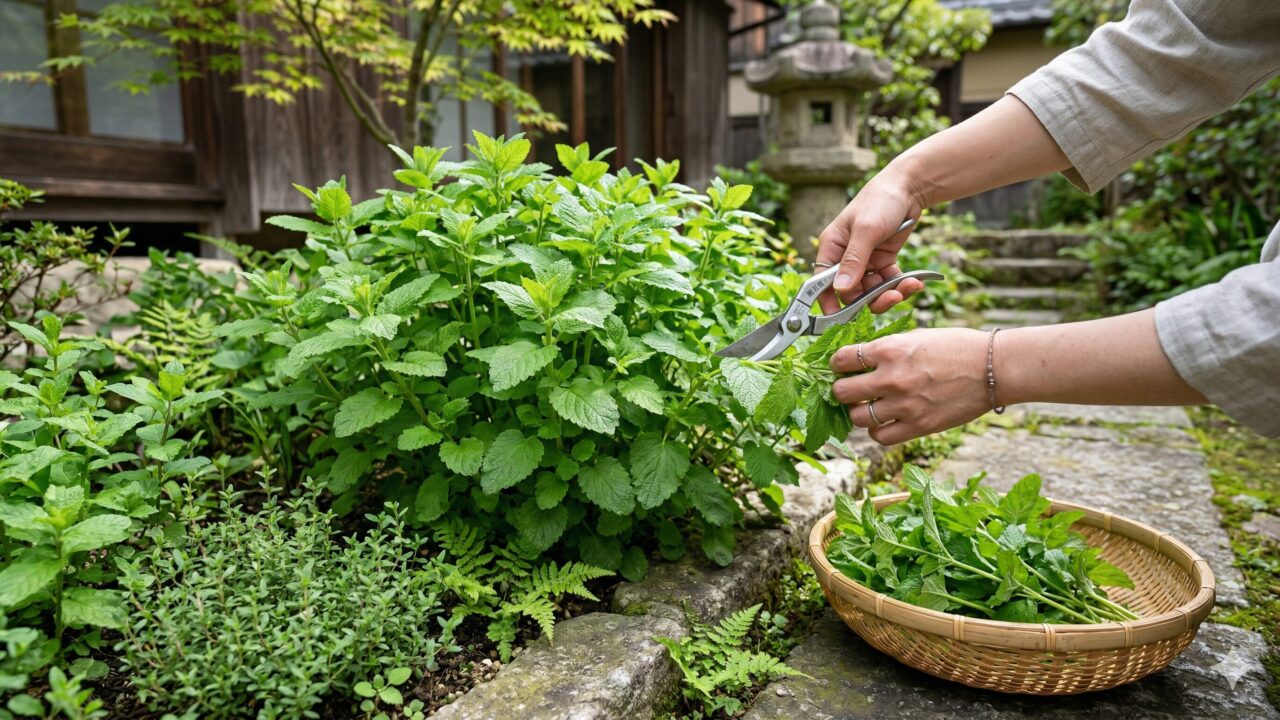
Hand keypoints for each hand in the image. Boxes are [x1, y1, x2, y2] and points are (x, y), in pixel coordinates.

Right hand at [815, 167, 926, 314]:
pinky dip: (901, 285)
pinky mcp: (884, 261)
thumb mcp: (866, 230)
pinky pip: (889, 282)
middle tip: (890, 299)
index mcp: (832, 248)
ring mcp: (866, 261)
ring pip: (872, 290)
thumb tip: (841, 290)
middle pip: (851, 292)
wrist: (909, 187)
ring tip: (908, 288)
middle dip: (870, 299)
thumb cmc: (880, 201)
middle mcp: (846, 257)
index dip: (829, 303)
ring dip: (889, 293)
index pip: (822, 283)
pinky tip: (915, 283)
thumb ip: (854, 260)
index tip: (839, 319)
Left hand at [829, 328, 990, 444]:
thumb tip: (860, 358)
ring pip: (857, 417)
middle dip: (842, 390)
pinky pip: (881, 437)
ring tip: (868, 406)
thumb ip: (887, 349)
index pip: (842, 359)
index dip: (837, 364)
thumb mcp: (916, 336)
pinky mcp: (918, 426)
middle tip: (850, 389)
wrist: (992, 368)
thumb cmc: (957, 347)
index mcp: (890, 349)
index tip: (841, 367)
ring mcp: (904, 405)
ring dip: (858, 412)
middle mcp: (891, 378)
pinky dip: (877, 431)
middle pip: (842, 392)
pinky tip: (883, 421)